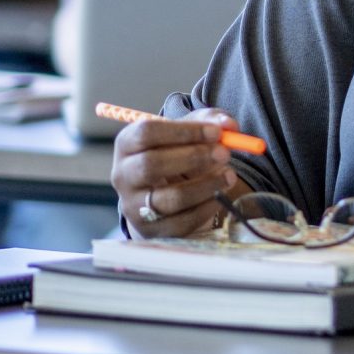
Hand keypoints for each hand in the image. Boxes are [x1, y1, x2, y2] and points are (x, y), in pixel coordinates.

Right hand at [113, 112, 237, 237]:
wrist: (162, 196)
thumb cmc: (176, 154)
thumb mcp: (189, 132)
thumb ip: (211, 122)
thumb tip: (230, 125)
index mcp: (126, 145)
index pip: (147, 133)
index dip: (184, 131)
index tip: (216, 133)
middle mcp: (123, 176)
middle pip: (151, 164)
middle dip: (193, 157)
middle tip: (224, 153)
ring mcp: (134, 207)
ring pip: (170, 198)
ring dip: (206, 185)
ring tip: (230, 175)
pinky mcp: (151, 231)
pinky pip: (183, 222)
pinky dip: (207, 208)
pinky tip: (220, 196)